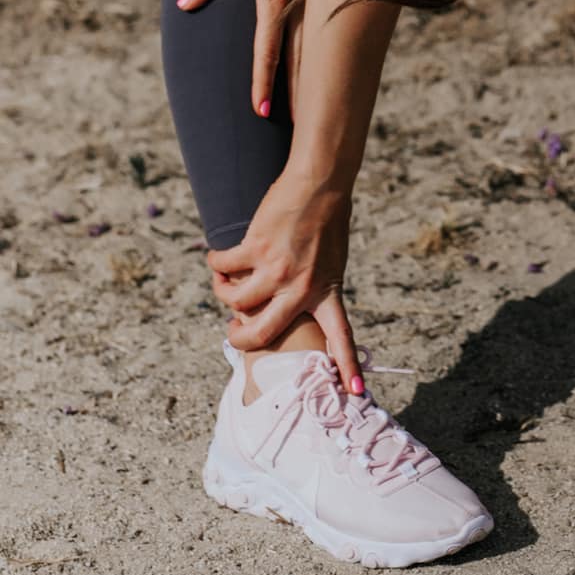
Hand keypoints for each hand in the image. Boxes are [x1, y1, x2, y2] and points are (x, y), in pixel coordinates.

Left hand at [176, 0, 319, 118]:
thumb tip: (184, 5)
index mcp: (275, 1)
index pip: (266, 53)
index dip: (263, 85)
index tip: (261, 113)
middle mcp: (300, 6)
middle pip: (299, 61)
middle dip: (297, 94)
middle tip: (299, 126)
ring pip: (316, 48)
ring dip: (314, 76)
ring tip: (314, 101)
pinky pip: (325, 28)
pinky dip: (325, 50)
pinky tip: (328, 60)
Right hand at [205, 175, 357, 390]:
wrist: (320, 181)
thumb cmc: (325, 219)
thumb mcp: (330, 259)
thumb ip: (311, 285)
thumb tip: (274, 306)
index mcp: (327, 290)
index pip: (342, 336)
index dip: (348, 366)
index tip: (357, 394)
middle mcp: (302, 286)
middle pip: (261, 334)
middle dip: (239, 338)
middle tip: (234, 332)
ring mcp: (277, 269)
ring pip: (234, 300)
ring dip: (224, 290)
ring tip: (228, 276)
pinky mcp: (255, 248)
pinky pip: (221, 266)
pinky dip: (216, 263)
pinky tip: (221, 256)